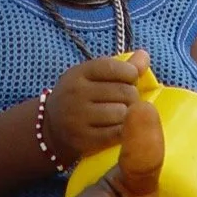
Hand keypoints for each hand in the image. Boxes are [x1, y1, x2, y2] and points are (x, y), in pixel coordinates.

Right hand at [44, 50, 150, 165]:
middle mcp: (76, 93)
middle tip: (126, 100)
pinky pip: (117, 134)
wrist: (52, 127)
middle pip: (124, 92)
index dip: (131, 73)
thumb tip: (145, 56)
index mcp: (78, 73)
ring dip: (128, 115)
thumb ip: (121, 66)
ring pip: (123, 114)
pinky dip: (123, 131)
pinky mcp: (84, 140)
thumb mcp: (92, 76)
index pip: (113, 67)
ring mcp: (78, 118)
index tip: (131, 79)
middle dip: (132, 96)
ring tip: (120, 114)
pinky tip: (118, 128)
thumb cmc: (81, 96)